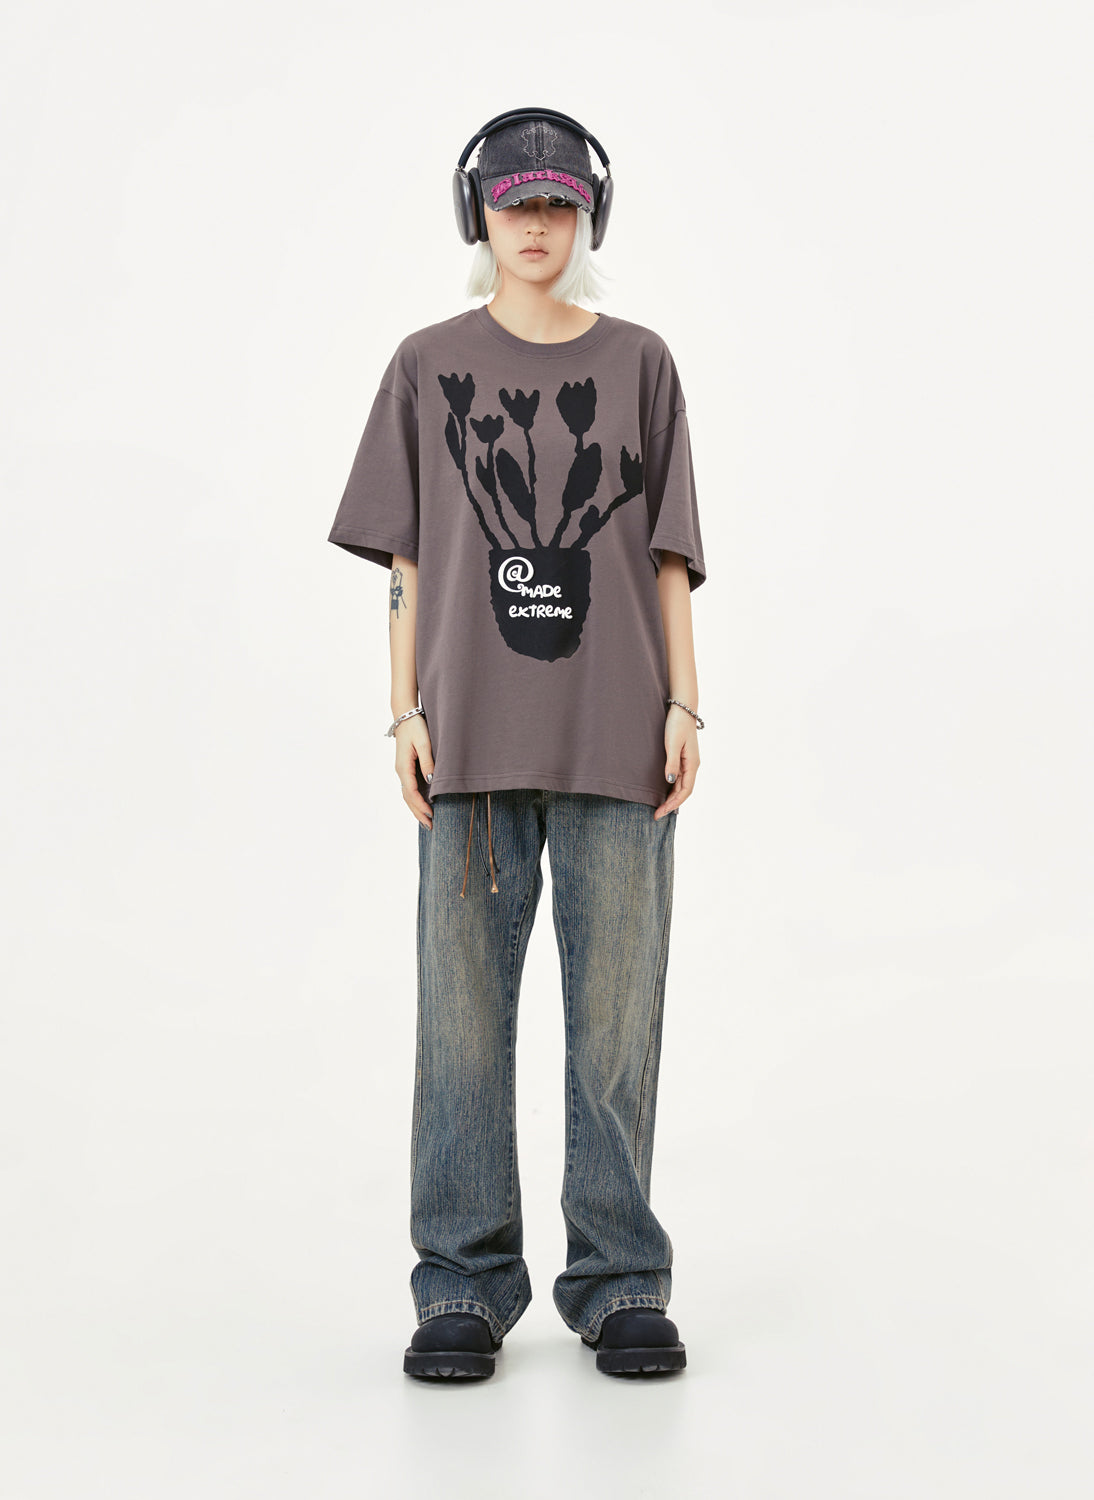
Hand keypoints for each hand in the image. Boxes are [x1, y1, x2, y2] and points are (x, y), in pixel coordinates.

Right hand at [395, 717, 434, 828]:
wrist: (405, 716)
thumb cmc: (416, 728)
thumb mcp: (424, 743)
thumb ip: (428, 762)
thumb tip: (431, 781)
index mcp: (403, 767)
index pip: (411, 792)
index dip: (421, 805)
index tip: (431, 814)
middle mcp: (400, 771)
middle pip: (407, 798)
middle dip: (418, 812)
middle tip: (429, 826)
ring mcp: (402, 770)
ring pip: (407, 795)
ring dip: (416, 808)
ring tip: (426, 821)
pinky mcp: (406, 768)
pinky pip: (409, 788)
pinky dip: (415, 800)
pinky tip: (422, 805)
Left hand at [654, 704, 698, 819]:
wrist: (682, 709)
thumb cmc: (677, 724)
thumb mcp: (672, 744)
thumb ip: (671, 763)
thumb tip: (670, 781)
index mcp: (692, 764)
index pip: (685, 791)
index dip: (673, 804)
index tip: (661, 812)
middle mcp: (692, 765)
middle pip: (683, 791)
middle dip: (671, 804)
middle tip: (656, 815)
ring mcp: (688, 762)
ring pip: (681, 786)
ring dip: (671, 798)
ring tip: (659, 808)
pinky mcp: (682, 758)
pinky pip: (679, 778)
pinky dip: (672, 789)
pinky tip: (664, 793)